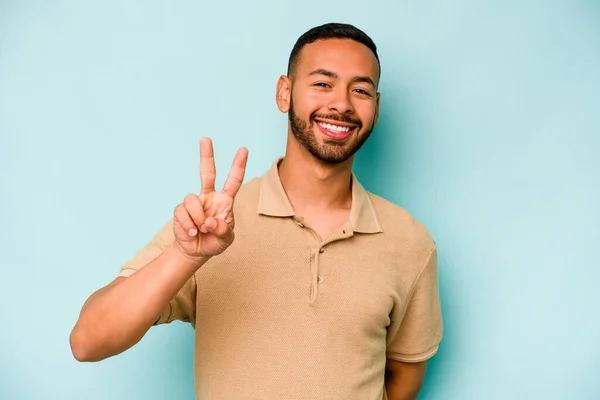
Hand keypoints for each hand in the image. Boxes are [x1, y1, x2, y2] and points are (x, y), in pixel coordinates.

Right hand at [173, 137, 247, 259]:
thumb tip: (209, 221)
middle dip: (206, 155)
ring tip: (201, 230)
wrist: (196, 251)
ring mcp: (195, 203)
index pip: (233, 180)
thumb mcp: (226, 239)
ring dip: (198, 218)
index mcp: (224, 201)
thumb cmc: (214, 241)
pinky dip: (189, 226)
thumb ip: (223, 230)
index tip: (243, 150)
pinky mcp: (181, 211)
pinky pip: (183, 213)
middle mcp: (209, 197)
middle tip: (205, 138)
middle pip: (207, 172)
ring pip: (193, 200)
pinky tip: (192, 233)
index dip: (238, 165)